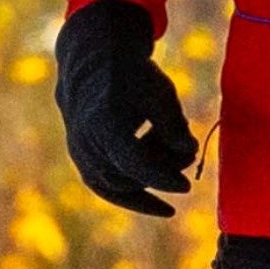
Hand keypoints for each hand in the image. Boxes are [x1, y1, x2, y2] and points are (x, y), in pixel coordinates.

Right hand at [53, 0, 198, 214]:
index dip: (162, 177)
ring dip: (148, 180)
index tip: (186, 187)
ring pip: (116, 185)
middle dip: (161, 172)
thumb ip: (174, 125)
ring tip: (171, 159)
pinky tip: (161, 208)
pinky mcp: (81, 158)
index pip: (135, 163)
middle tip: (186, 155)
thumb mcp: (161, 93)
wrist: (96, 61)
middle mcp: (86, 141)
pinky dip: (132, 198)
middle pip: (129, 175)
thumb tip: (190, 152)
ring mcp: (79, 152)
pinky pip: (105, 187)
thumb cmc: (132, 75)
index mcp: (105, 122)